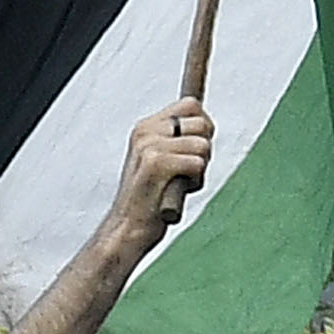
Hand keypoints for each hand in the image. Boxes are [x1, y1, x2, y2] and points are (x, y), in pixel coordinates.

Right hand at [105, 105, 215, 248]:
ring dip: (199, 170)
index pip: (191, 105)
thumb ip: (178, 139)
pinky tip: (175, 192)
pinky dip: (194, 183)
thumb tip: (207, 125)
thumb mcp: (159, 160)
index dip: (204, 126)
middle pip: (202, 124)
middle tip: (185, 172)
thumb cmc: (148, 200)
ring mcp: (149, 146)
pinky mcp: (155, 164)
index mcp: (146, 127)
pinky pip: (197, 164)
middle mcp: (146, 131)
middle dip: (204, 151)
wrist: (126, 229)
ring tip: (178, 184)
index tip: (195, 150)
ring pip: (203, 146)